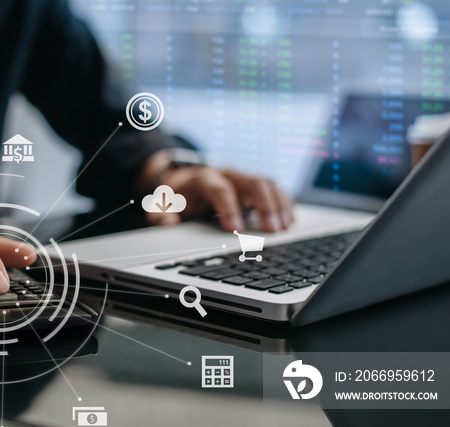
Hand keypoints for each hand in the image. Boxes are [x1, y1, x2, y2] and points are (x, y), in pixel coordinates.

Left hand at [140, 151, 293, 231]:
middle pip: (252, 181)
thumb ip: (161, 215)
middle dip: (264, 205)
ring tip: (284, 227)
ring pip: (267, 184)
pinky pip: (274, 189)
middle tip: (271, 230)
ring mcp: (243, 178)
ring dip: (278, 205)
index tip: (236, 230)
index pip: (219, 189)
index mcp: (203, 178)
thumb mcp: (161, 206)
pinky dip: (284, 203)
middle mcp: (227, 174)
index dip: (229, 208)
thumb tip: (168, 222)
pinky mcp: (254, 186)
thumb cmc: (175, 198)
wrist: (183, 182)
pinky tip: (289, 221)